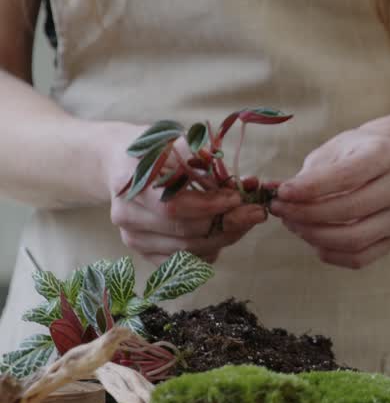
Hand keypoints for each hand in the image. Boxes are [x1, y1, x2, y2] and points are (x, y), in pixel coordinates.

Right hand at [101, 124, 267, 263]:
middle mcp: (127, 216)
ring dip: (224, 238)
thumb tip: (245, 182)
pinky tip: (226, 234)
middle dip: (227, 223)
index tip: (237, 197)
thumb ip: (207, 161)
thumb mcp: (177, 141)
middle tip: (256, 212)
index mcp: (131, 185)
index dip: (210, 206)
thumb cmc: (156, 150)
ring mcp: (133, 238)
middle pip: (184, 232)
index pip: (174, 207)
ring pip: (187, 250)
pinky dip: (210, 251)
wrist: (121, 162)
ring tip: (247, 221)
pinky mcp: (143, 252)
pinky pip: (183, 261)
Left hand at [270, 127, 389, 268]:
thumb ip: (308, 174)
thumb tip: (274, 190)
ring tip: (293, 224)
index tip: (282, 192)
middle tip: (281, 210)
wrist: (389, 162)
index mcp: (386, 155)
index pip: (347, 176)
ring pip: (355, 238)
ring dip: (315, 235)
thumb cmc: (355, 154)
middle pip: (351, 209)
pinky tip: (312, 239)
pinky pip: (359, 258)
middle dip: (307, 213)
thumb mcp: (332, 151)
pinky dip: (330, 253)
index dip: (311, 188)